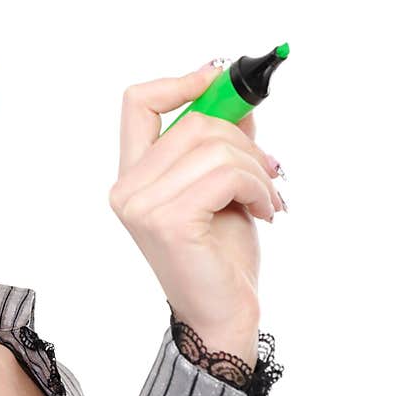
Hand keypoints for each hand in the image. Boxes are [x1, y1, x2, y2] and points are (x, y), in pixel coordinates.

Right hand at [108, 60, 284, 366]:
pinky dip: (257, 187)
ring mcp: (141, 205)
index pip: (137, 103)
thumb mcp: (224, 188)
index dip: (180, 82)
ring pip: (213, 146)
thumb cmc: (220, 256)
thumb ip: (223, 143)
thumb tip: (240, 99)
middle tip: (269, 169)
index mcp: (134, 175)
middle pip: (193, 121)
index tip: (218, 79)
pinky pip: (224, 174)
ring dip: (256, 169)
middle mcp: (127, 188)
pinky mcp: (167, 220)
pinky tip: (266, 212)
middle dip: (244, 137)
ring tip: (268, 198)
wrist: (222, 315)